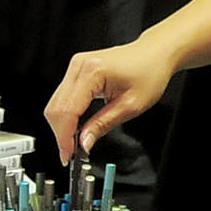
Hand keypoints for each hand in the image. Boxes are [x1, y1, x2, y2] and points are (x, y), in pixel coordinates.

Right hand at [44, 40, 175, 159]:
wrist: (154, 54)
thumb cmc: (149, 73)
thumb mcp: (130, 106)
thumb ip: (102, 125)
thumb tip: (83, 144)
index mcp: (93, 72)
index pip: (68, 111)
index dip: (64, 137)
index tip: (68, 155)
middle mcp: (80, 66)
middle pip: (56, 108)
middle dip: (61, 134)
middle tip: (72, 153)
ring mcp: (76, 66)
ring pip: (56, 104)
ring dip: (62, 126)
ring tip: (75, 142)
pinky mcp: (77, 70)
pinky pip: (63, 97)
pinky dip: (67, 115)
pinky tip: (77, 126)